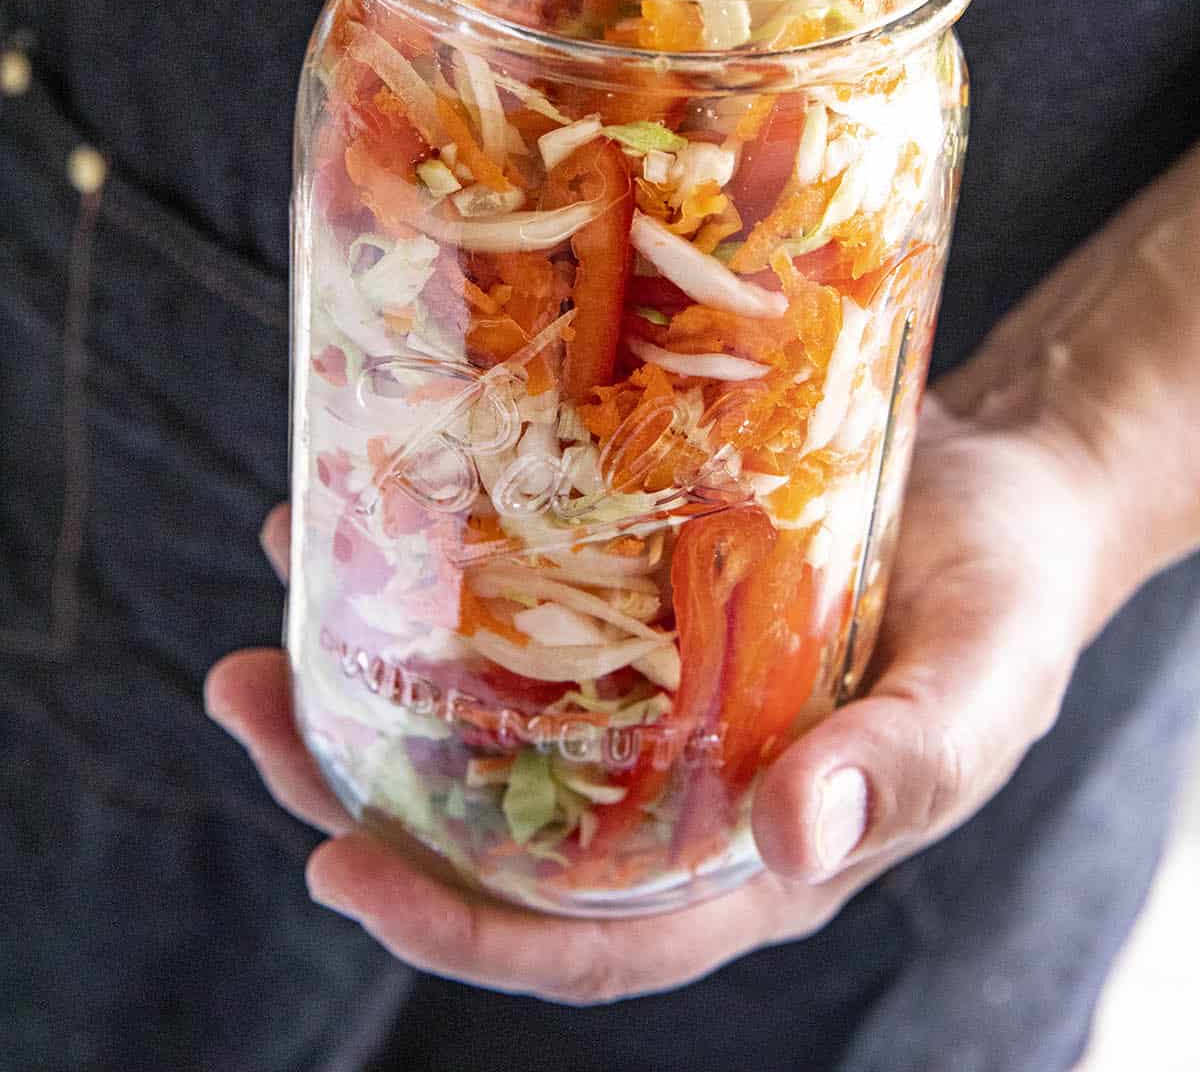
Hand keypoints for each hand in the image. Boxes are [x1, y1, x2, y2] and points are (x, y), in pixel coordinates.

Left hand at [205, 394, 1120, 1003]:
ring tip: (283, 572)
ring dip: (366, 660)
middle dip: (354, 783)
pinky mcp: (637, 594)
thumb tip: (795, 841)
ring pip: (481, 709)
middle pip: (491, 827)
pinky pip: (518, 597)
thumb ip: (905, 760)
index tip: (338, 870)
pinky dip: (439, 560)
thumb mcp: (980, 683)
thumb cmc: (1005, 601)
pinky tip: (375, 492)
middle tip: (247, 696)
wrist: (1006, 485)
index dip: (458, 931)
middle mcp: (671, 787)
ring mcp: (646, 690)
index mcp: (746, 855)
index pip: (587, 940)